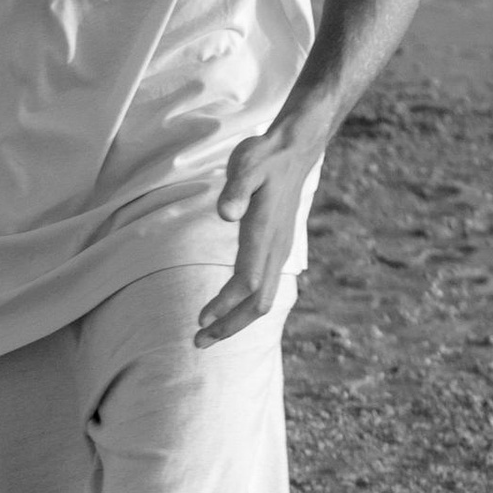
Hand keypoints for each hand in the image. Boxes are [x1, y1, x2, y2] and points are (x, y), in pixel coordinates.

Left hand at [196, 117, 323, 343]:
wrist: (295, 150)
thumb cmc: (264, 157)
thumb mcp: (246, 165)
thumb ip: (236, 190)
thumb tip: (226, 214)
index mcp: (265, 233)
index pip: (247, 280)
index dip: (225, 304)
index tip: (201, 320)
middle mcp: (276, 248)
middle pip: (258, 302)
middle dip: (229, 325)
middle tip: (197, 342)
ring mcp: (280, 251)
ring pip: (263, 299)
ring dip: (235, 321)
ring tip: (206, 334)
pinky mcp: (277, 250)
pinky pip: (264, 288)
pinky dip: (243, 306)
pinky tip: (226, 312)